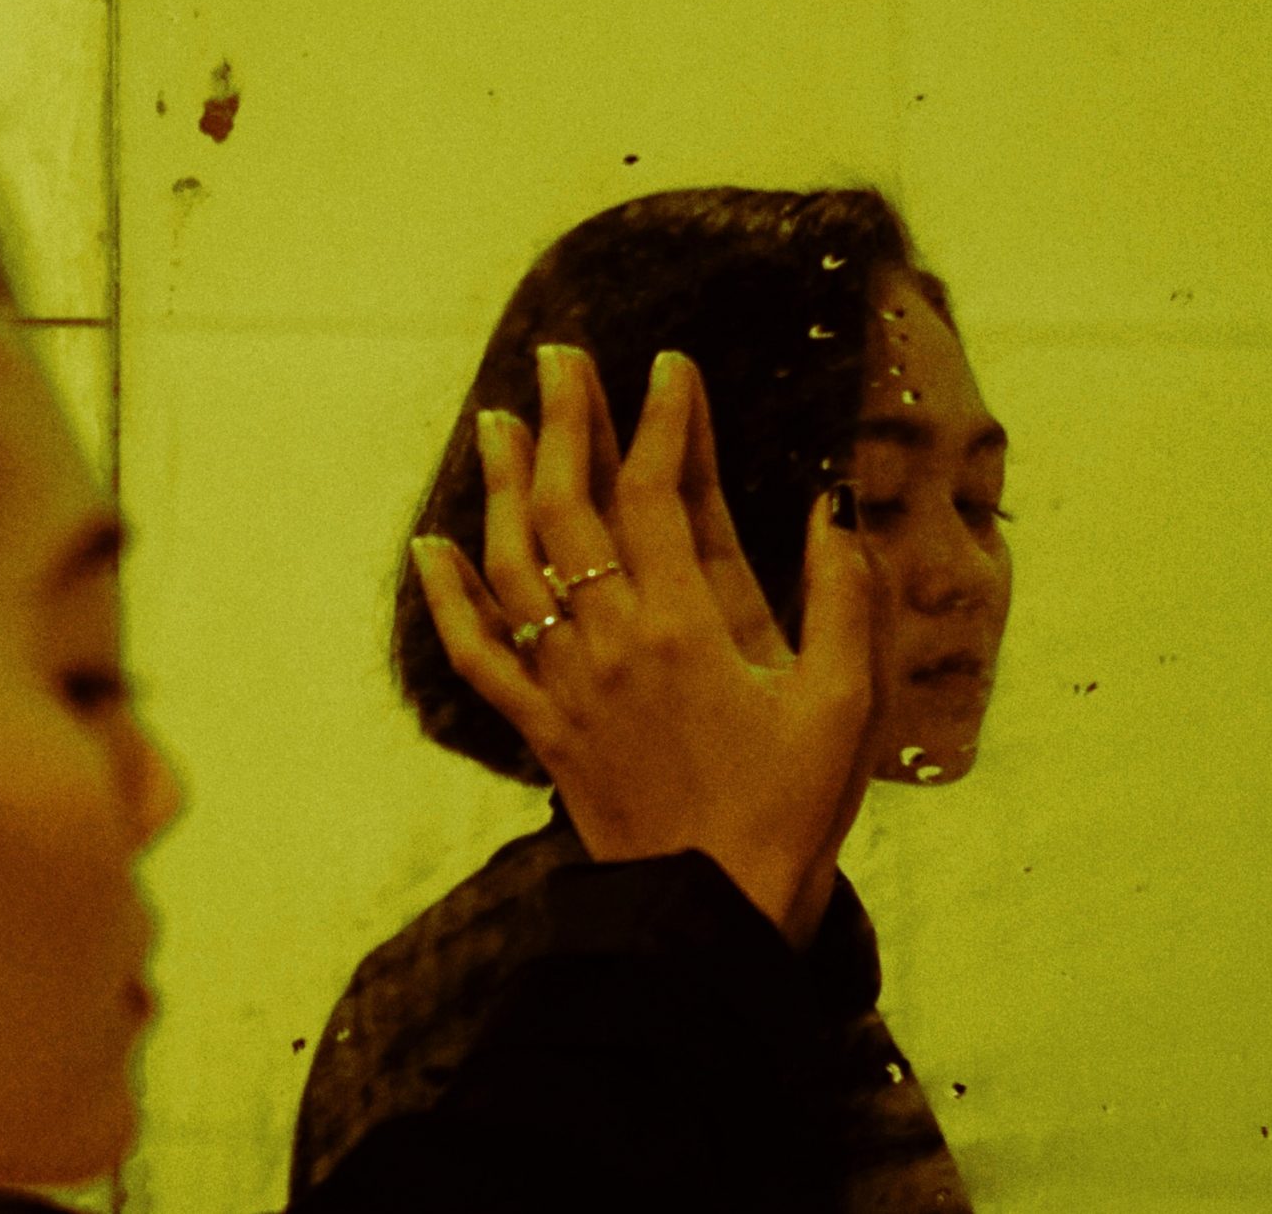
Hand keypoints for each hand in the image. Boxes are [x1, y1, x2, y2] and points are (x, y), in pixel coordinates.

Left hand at [409, 347, 878, 940]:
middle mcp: (609, 641)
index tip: (667, 365)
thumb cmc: (789, 809)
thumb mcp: (843, 702)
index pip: (659, 494)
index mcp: (684, 626)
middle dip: (563, 423)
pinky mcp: (539, 726)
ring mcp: (565, 683)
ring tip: (497, 420)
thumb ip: (842, 598)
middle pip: (568, 508)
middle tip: (559, 359)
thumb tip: (830, 505)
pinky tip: (428, 547)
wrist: (713, 913)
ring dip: (500, 484)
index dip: (661, 420)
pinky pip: (474, 652)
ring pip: (513, 563)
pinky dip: (447, 595)